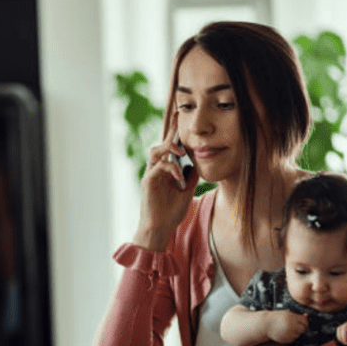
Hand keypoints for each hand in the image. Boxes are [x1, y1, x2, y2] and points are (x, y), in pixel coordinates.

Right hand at [134, 112, 199, 250]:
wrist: (159, 230)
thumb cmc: (171, 213)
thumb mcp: (186, 191)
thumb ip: (191, 176)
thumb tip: (198, 162)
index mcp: (165, 170)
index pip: (170, 147)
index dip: (175, 132)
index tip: (181, 116)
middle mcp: (156, 169)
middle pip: (161, 144)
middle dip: (171, 131)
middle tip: (179, 116)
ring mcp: (151, 175)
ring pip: (155, 151)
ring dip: (169, 148)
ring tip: (181, 151)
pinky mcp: (148, 182)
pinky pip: (158, 168)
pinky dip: (170, 169)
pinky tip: (179, 176)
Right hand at [266, 310, 307, 343]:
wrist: (265, 325)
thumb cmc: (274, 318)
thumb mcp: (285, 313)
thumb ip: (296, 315)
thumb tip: (306, 315)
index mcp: (291, 317)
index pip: (305, 321)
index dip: (305, 322)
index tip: (302, 322)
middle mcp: (291, 325)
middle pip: (303, 328)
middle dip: (301, 328)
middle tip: (296, 326)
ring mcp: (289, 333)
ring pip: (298, 334)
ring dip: (296, 332)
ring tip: (289, 329)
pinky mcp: (287, 339)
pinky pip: (293, 338)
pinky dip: (291, 336)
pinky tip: (285, 333)